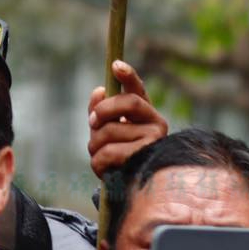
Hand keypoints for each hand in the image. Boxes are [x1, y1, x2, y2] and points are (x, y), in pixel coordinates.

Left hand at [88, 60, 167, 177]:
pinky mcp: (145, 159)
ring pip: (109, 132)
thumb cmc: (117, 152)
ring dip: (94, 145)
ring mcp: (154, 141)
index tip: (116, 65)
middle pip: (123, 103)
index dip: (128, 75)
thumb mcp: (106, 128)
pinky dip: (97, 162)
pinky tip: (105, 169)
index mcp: (144, 112)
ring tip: (101, 155)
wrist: (128, 185)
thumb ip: (101, 109)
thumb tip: (99, 90)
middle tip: (92, 122)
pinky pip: (108, 154)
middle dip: (101, 111)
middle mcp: (156, 123)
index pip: (138, 89)